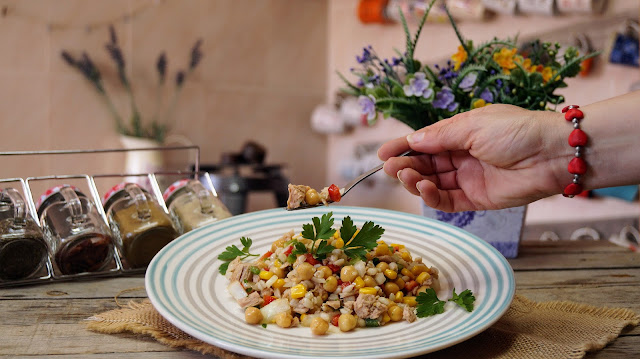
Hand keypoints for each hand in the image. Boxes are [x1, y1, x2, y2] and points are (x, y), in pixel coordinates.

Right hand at [378, 104, 567, 211]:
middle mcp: (462, 156)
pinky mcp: (476, 199)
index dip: (403, 147)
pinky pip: (447, 200)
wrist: (551, 154)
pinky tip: (425, 188)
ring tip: (406, 177)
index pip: (425, 142)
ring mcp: (468, 178)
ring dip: (416, 180)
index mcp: (461, 134)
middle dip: (406, 166)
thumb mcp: (472, 126)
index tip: (382, 154)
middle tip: (390, 169)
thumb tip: (412, 140)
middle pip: (425, 163)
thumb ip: (440, 137)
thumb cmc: (515, 131)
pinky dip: (432, 196)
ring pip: (432, 182)